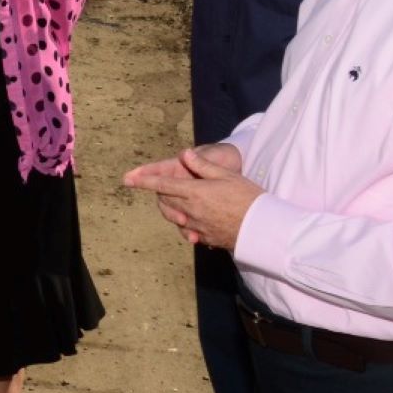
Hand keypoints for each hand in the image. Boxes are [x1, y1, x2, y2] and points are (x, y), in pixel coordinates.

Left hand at [122, 145, 257, 249]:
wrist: (265, 228)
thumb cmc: (248, 197)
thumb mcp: (227, 175)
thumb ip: (202, 165)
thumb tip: (183, 154)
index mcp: (195, 193)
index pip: (162, 185)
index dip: (144, 181)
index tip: (127, 180)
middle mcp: (191, 212)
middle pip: (166, 202)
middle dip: (161, 194)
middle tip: (161, 187)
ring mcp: (198, 228)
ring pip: (175, 217)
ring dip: (173, 210)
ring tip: (181, 204)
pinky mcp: (206, 239)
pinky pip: (189, 231)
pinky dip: (187, 225)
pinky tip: (196, 221)